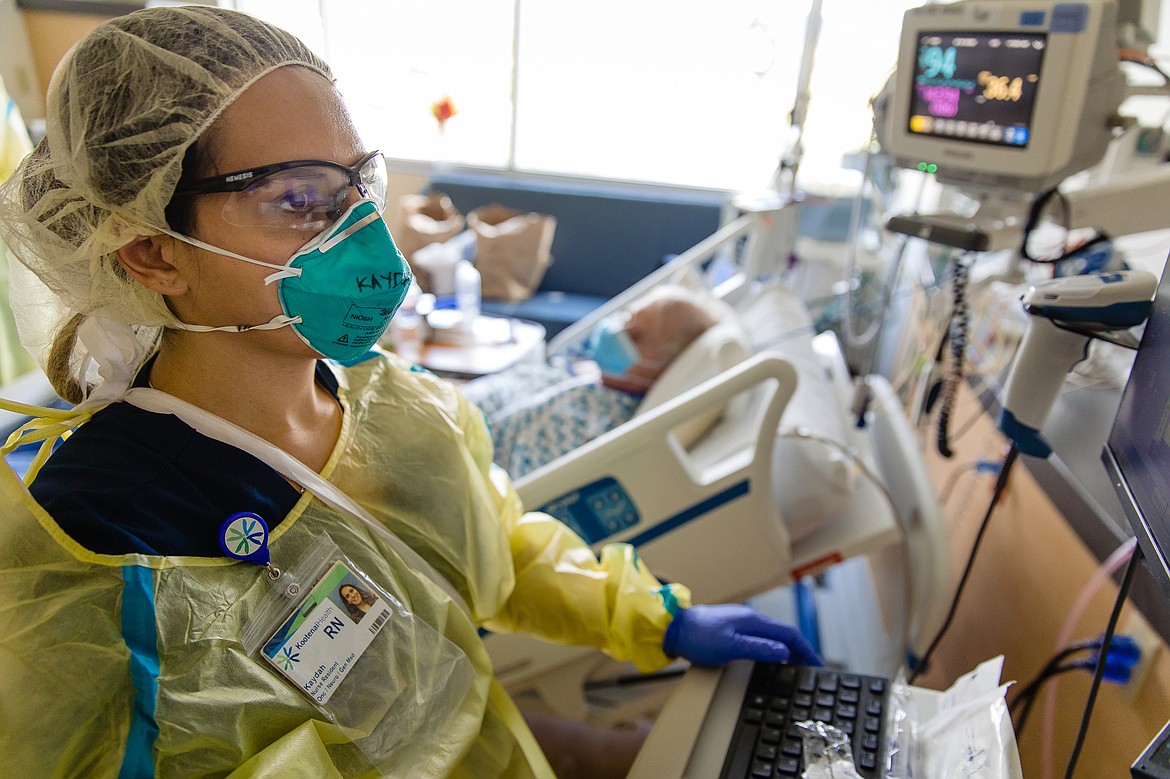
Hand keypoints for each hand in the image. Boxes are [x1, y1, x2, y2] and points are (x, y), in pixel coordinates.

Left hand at [662, 604, 823, 666]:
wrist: (673, 628)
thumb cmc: (698, 636)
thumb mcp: (732, 647)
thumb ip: (759, 649)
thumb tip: (784, 652)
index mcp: (754, 621)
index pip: (789, 634)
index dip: (805, 649)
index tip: (816, 663)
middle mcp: (750, 618)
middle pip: (782, 634)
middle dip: (799, 649)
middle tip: (810, 667)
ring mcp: (740, 622)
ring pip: (771, 635)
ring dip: (786, 649)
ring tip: (794, 664)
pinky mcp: (731, 628)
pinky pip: (759, 637)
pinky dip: (771, 647)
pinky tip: (769, 657)